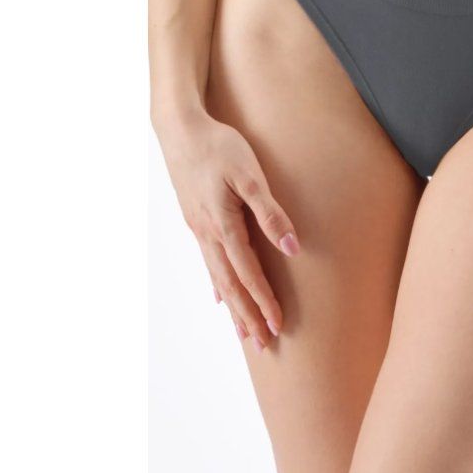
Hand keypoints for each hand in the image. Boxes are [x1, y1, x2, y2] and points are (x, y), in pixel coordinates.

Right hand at [156, 110, 299, 350]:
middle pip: (231, 285)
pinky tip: (220, 296)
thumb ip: (270, 213)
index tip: (278, 325)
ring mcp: (199, 229)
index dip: (263, 301)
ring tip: (245, 332)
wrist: (180, 128)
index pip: (248, 274)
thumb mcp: (249, 176)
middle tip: (264, 344)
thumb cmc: (219, 147)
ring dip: (234, 306)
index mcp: (223, 225)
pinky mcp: (195, 220)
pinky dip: (217, 283)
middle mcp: (208, 234)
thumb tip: (292, 248)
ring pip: (218, 277)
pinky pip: (208, 261)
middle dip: (248, 316)